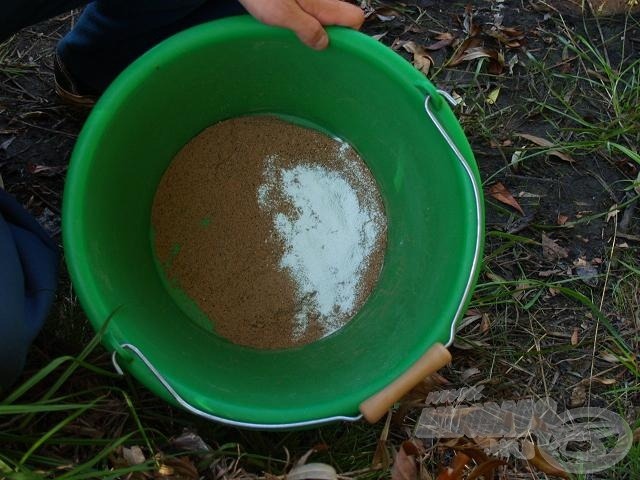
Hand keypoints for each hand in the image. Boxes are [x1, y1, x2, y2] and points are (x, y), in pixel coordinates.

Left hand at [237, 0, 364, 49]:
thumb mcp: (283, 15)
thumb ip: (307, 29)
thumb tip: (323, 44)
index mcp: (324, 4)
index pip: (355, 18)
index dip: (349, 35)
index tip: (332, 47)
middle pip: (340, 18)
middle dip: (328, 34)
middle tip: (308, 44)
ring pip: (323, 15)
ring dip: (312, 28)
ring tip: (293, 36)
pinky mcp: (296, 1)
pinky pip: (308, 12)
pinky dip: (301, 20)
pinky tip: (284, 26)